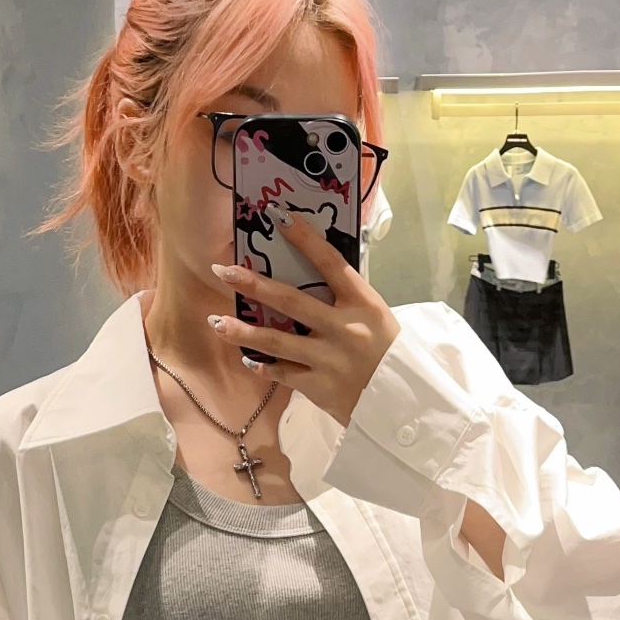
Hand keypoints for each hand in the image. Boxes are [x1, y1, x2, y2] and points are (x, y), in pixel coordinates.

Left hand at [208, 206, 400, 427]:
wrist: (402, 403)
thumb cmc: (388, 352)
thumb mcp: (375, 316)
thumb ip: (345, 297)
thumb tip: (310, 270)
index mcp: (364, 304)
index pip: (330, 263)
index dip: (304, 239)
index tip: (278, 217)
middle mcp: (344, 329)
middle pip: (292, 302)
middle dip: (254, 284)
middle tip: (224, 271)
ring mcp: (329, 360)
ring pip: (277, 343)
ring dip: (243, 332)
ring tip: (216, 322)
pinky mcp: (320, 388)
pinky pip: (283, 375)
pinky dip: (264, 367)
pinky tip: (247, 360)